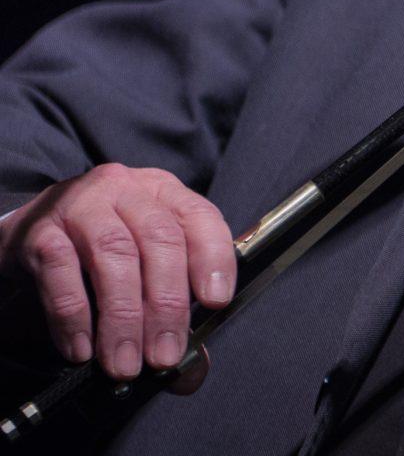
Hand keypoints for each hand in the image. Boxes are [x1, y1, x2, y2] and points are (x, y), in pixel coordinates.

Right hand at [0, 164, 233, 391]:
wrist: (28, 235)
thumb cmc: (98, 252)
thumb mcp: (142, 267)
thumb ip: (172, 314)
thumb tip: (191, 374)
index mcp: (164, 193)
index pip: (200, 217)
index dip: (213, 258)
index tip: (216, 302)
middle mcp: (127, 190)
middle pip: (160, 240)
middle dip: (166, 304)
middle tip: (164, 356)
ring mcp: (82, 205)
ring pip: (114, 255)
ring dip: (123, 317)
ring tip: (124, 364)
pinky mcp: (39, 231)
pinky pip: (61, 271)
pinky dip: (74, 315)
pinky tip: (81, 349)